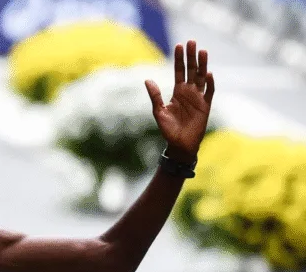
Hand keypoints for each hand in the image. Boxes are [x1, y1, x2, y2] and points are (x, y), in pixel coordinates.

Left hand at [145, 40, 214, 159]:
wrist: (179, 145)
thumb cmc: (168, 129)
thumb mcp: (159, 111)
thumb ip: (155, 95)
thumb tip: (147, 79)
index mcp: (177, 91)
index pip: (179, 71)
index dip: (179, 59)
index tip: (179, 45)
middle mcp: (189, 92)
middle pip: (191, 70)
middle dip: (191, 56)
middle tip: (191, 41)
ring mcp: (198, 98)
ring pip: (202, 77)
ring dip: (202, 65)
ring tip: (202, 51)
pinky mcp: (206, 106)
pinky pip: (209, 92)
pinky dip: (210, 83)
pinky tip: (208, 73)